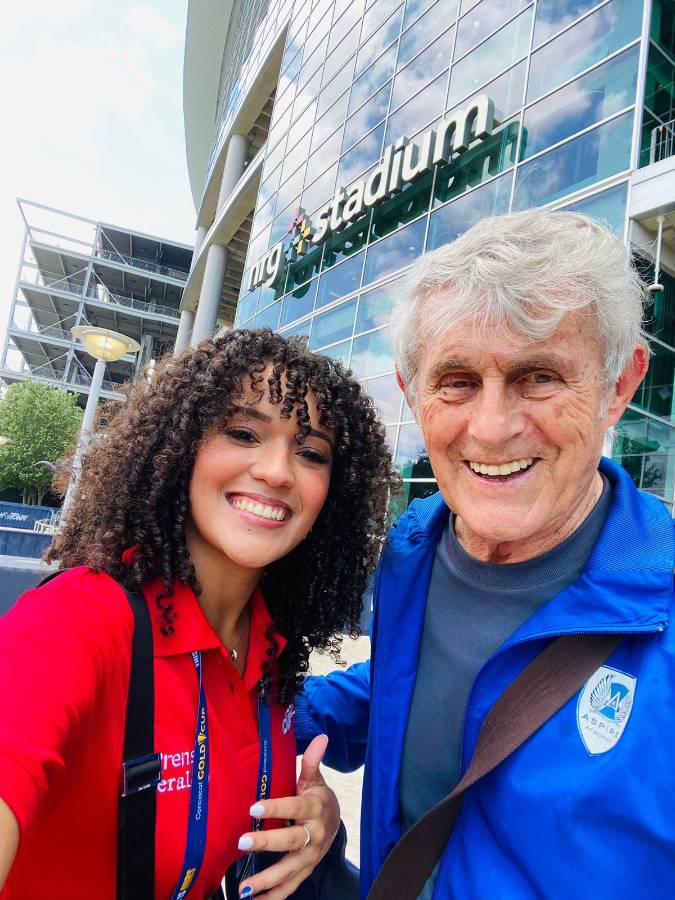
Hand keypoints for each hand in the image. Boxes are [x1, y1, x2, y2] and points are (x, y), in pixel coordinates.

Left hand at [236, 734, 339, 898]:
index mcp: (316, 808)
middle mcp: (315, 835)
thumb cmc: (317, 797)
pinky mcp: (306, 870)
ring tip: (244, 887)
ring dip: (267, 880)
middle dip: (267, 843)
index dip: (275, 807)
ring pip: (290, 869)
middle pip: (291, 840)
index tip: (253, 807)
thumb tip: (320, 737)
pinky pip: (291, 887)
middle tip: (242, 843)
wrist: (336, 822)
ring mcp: (311, 856)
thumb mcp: (315, 779)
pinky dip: (274, 896)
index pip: (295, 807)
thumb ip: (312, 762)